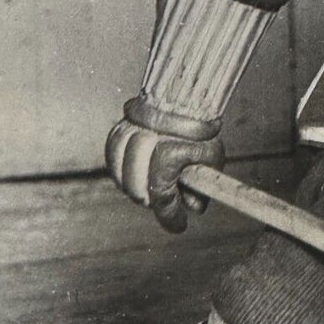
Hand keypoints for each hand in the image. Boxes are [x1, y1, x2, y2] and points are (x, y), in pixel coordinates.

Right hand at [105, 116, 224, 233]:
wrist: (188, 98)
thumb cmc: (201, 133)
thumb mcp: (211, 159)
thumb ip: (202, 184)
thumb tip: (193, 207)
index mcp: (174, 151)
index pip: (162, 192)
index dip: (169, 214)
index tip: (177, 225)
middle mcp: (151, 140)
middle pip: (136, 182)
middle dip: (146, 199)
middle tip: (156, 205)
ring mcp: (135, 130)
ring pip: (121, 166)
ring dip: (129, 184)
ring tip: (141, 193)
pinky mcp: (122, 123)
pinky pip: (112, 149)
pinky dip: (116, 165)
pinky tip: (126, 175)